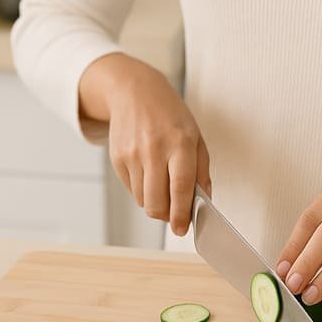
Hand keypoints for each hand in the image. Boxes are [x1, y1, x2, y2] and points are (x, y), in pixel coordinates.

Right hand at [79, 54, 209, 235]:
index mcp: (180, 143)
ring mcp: (132, 154)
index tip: (183, 229)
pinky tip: (148, 171)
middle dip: (167, 216)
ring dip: (154, 202)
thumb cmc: (170, 116)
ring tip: (162, 185)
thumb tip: (203, 202)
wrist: (134, 92)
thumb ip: (201, 171)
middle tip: (174, 215)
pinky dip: (142, 190)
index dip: (182, 214)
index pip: (180, 188)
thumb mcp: (195, 137)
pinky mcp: (117, 158)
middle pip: (156, 202)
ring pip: (143, 200)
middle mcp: (154, 149)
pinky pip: (131, 190)